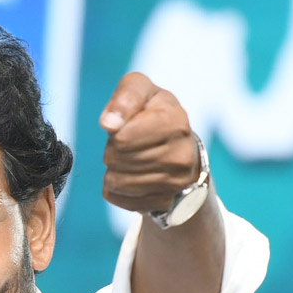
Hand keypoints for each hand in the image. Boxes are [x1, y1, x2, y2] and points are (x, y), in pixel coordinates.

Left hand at [100, 73, 201, 213]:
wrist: (179, 145)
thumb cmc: (153, 112)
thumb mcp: (140, 89)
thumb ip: (125, 97)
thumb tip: (109, 124)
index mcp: (176, 121)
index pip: (123, 138)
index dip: (116, 132)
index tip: (126, 127)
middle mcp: (182, 155)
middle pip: (118, 160)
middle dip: (113, 151)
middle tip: (127, 145)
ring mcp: (177, 183)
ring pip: (118, 182)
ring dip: (114, 170)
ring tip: (129, 160)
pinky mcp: (166, 202)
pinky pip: (120, 199)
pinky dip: (118, 189)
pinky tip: (131, 177)